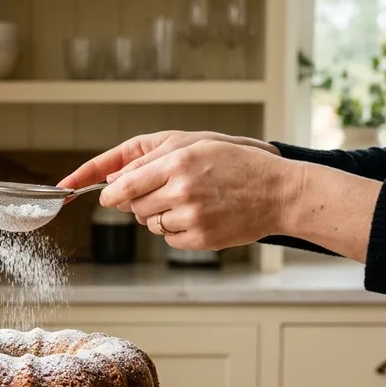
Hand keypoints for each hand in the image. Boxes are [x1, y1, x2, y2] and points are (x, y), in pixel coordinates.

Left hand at [97, 139, 304, 250]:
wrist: (279, 193)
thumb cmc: (240, 166)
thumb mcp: (200, 147)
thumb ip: (156, 161)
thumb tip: (117, 179)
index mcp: (179, 162)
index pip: (127, 183)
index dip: (111, 193)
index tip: (106, 197)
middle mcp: (182, 190)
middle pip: (135, 206)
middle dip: (139, 202)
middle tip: (161, 194)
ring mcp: (191, 217)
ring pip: (150, 224)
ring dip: (158, 216)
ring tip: (187, 203)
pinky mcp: (201, 239)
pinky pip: (169, 239)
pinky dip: (176, 231)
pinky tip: (199, 217)